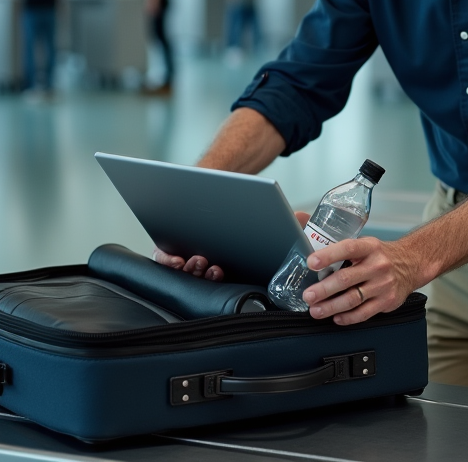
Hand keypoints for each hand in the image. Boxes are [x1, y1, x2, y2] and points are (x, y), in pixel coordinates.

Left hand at [150, 211, 309, 281]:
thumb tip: (304, 217)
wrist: (220, 187)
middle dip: (207, 275)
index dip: (219, 280)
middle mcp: (209, 265)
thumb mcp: (269, 218)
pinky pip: (164, 259)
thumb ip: (285, 223)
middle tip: (213, 267)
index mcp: (232, 264)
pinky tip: (174, 257)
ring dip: (191, 269)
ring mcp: (189, 257)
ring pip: (185, 272)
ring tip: (199, 260)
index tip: (221, 271)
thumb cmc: (246, 209)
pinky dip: (167, 261)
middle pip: (203, 278)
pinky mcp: (171, 246)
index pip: (224, 279)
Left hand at [300, 237, 420, 325]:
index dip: (328, 255)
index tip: (311, 262)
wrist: (411, 264)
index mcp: (369, 247)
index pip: (347, 249)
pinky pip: (364, 313)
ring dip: (331, 307)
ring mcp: (383, 285)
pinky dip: (348, 318)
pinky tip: (336, 318)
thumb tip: (315, 260)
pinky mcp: (387, 301)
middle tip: (308, 296)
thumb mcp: (367, 245)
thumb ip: (346, 252)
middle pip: (346, 279)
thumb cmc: (381, 255)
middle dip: (324, 289)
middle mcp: (377, 265)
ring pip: (353, 299)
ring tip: (316, 310)